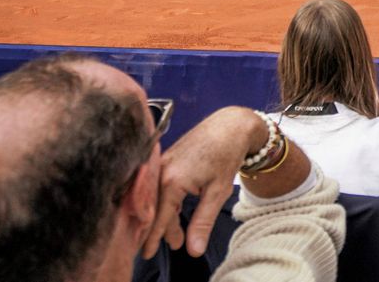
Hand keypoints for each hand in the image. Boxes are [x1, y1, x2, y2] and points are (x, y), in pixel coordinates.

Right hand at [141, 107, 264, 258]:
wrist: (230, 124)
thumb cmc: (226, 154)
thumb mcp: (218, 192)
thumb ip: (202, 222)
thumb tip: (193, 250)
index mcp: (171, 181)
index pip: (157, 218)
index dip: (153, 238)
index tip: (148, 253)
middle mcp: (160, 171)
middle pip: (155, 208)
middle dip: (162, 228)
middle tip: (175, 244)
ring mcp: (161, 163)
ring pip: (157, 197)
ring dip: (165, 215)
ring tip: (177, 234)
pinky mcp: (165, 158)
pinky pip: (159, 186)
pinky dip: (165, 201)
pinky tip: (174, 210)